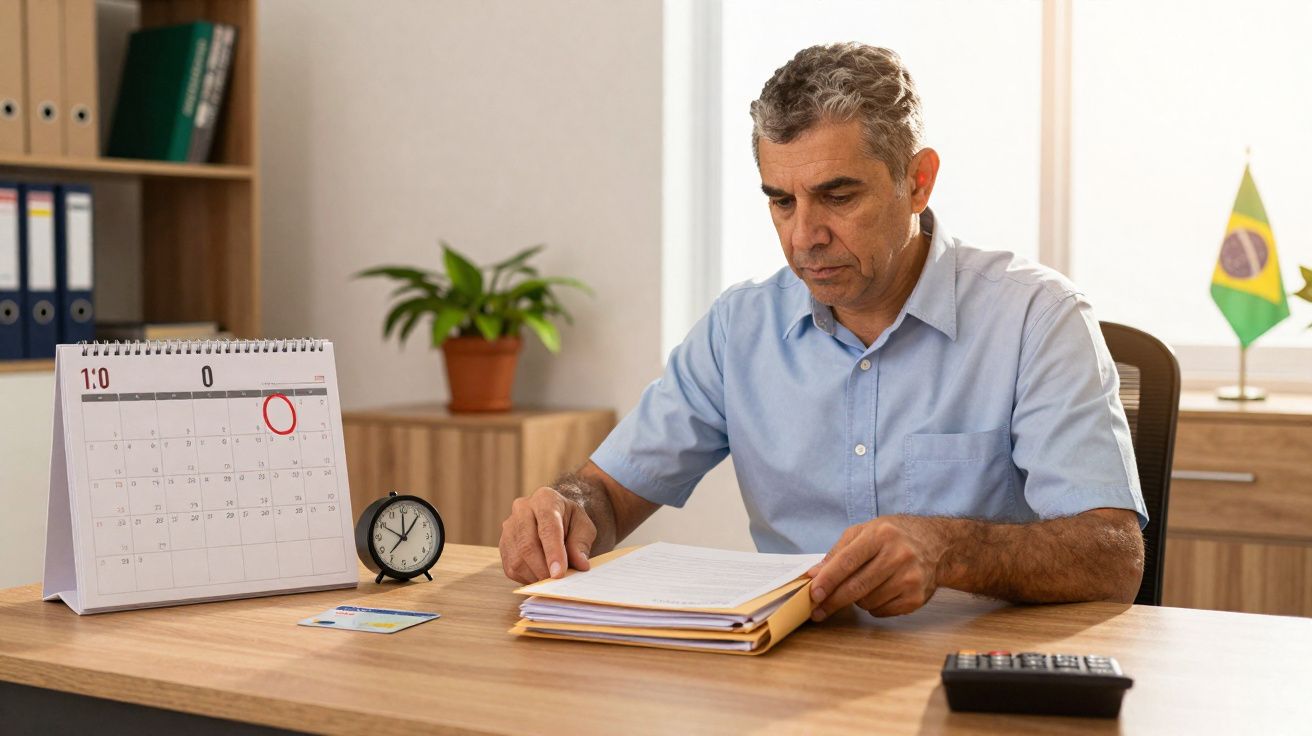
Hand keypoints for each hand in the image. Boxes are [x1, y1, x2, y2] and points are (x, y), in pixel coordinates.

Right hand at [499, 486, 597, 583]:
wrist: (555, 515)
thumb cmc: (570, 521)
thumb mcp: (584, 527)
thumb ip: (581, 544)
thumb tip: (580, 564)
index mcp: (545, 499)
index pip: (547, 527)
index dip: (553, 553)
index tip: (559, 574)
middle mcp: (522, 509)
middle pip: (527, 544)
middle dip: (543, 569)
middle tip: (556, 583)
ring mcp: (509, 527)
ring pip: (517, 559)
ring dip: (535, 576)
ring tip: (551, 580)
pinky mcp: (503, 545)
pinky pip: (511, 568)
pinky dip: (527, 578)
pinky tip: (540, 576)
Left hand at [806, 516, 946, 620]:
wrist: (937, 545)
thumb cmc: (894, 536)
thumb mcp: (865, 532)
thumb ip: (838, 552)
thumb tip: (814, 574)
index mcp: (881, 535)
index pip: (848, 561)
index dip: (828, 579)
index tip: (813, 593)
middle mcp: (898, 555)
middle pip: (856, 586)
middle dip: (832, 600)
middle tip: (818, 610)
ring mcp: (910, 578)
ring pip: (867, 602)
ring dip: (856, 601)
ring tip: (863, 586)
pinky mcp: (916, 597)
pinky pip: (882, 611)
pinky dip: (873, 607)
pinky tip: (879, 592)